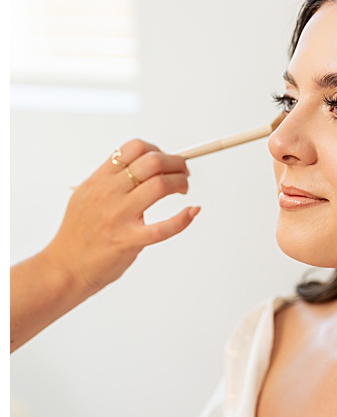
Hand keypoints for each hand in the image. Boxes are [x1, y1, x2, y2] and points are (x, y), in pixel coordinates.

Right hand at [42, 139, 198, 300]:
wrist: (64, 267)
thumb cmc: (79, 234)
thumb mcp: (86, 197)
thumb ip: (110, 181)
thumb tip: (140, 166)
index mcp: (98, 181)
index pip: (133, 149)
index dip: (157, 150)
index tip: (166, 160)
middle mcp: (108, 194)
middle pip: (152, 162)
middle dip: (176, 163)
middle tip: (183, 172)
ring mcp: (119, 216)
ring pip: (160, 185)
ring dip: (181, 183)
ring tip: (183, 189)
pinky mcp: (128, 240)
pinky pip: (164, 227)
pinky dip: (184, 218)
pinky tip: (192, 212)